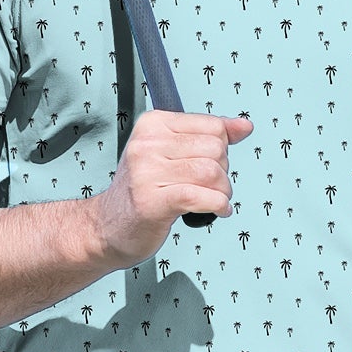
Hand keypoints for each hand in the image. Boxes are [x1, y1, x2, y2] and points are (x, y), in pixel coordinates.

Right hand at [89, 109, 252, 263]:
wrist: (107, 227)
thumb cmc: (142, 192)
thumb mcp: (172, 154)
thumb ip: (209, 137)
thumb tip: (244, 126)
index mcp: (153, 125)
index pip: (213, 126)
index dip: (222, 149)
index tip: (208, 164)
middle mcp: (147, 144)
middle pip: (216, 149)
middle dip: (223, 172)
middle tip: (208, 186)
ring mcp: (147, 172)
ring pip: (212, 173)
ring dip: (222, 192)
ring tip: (212, 200)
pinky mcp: (153, 201)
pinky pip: (202, 197)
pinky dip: (218, 206)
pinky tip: (217, 211)